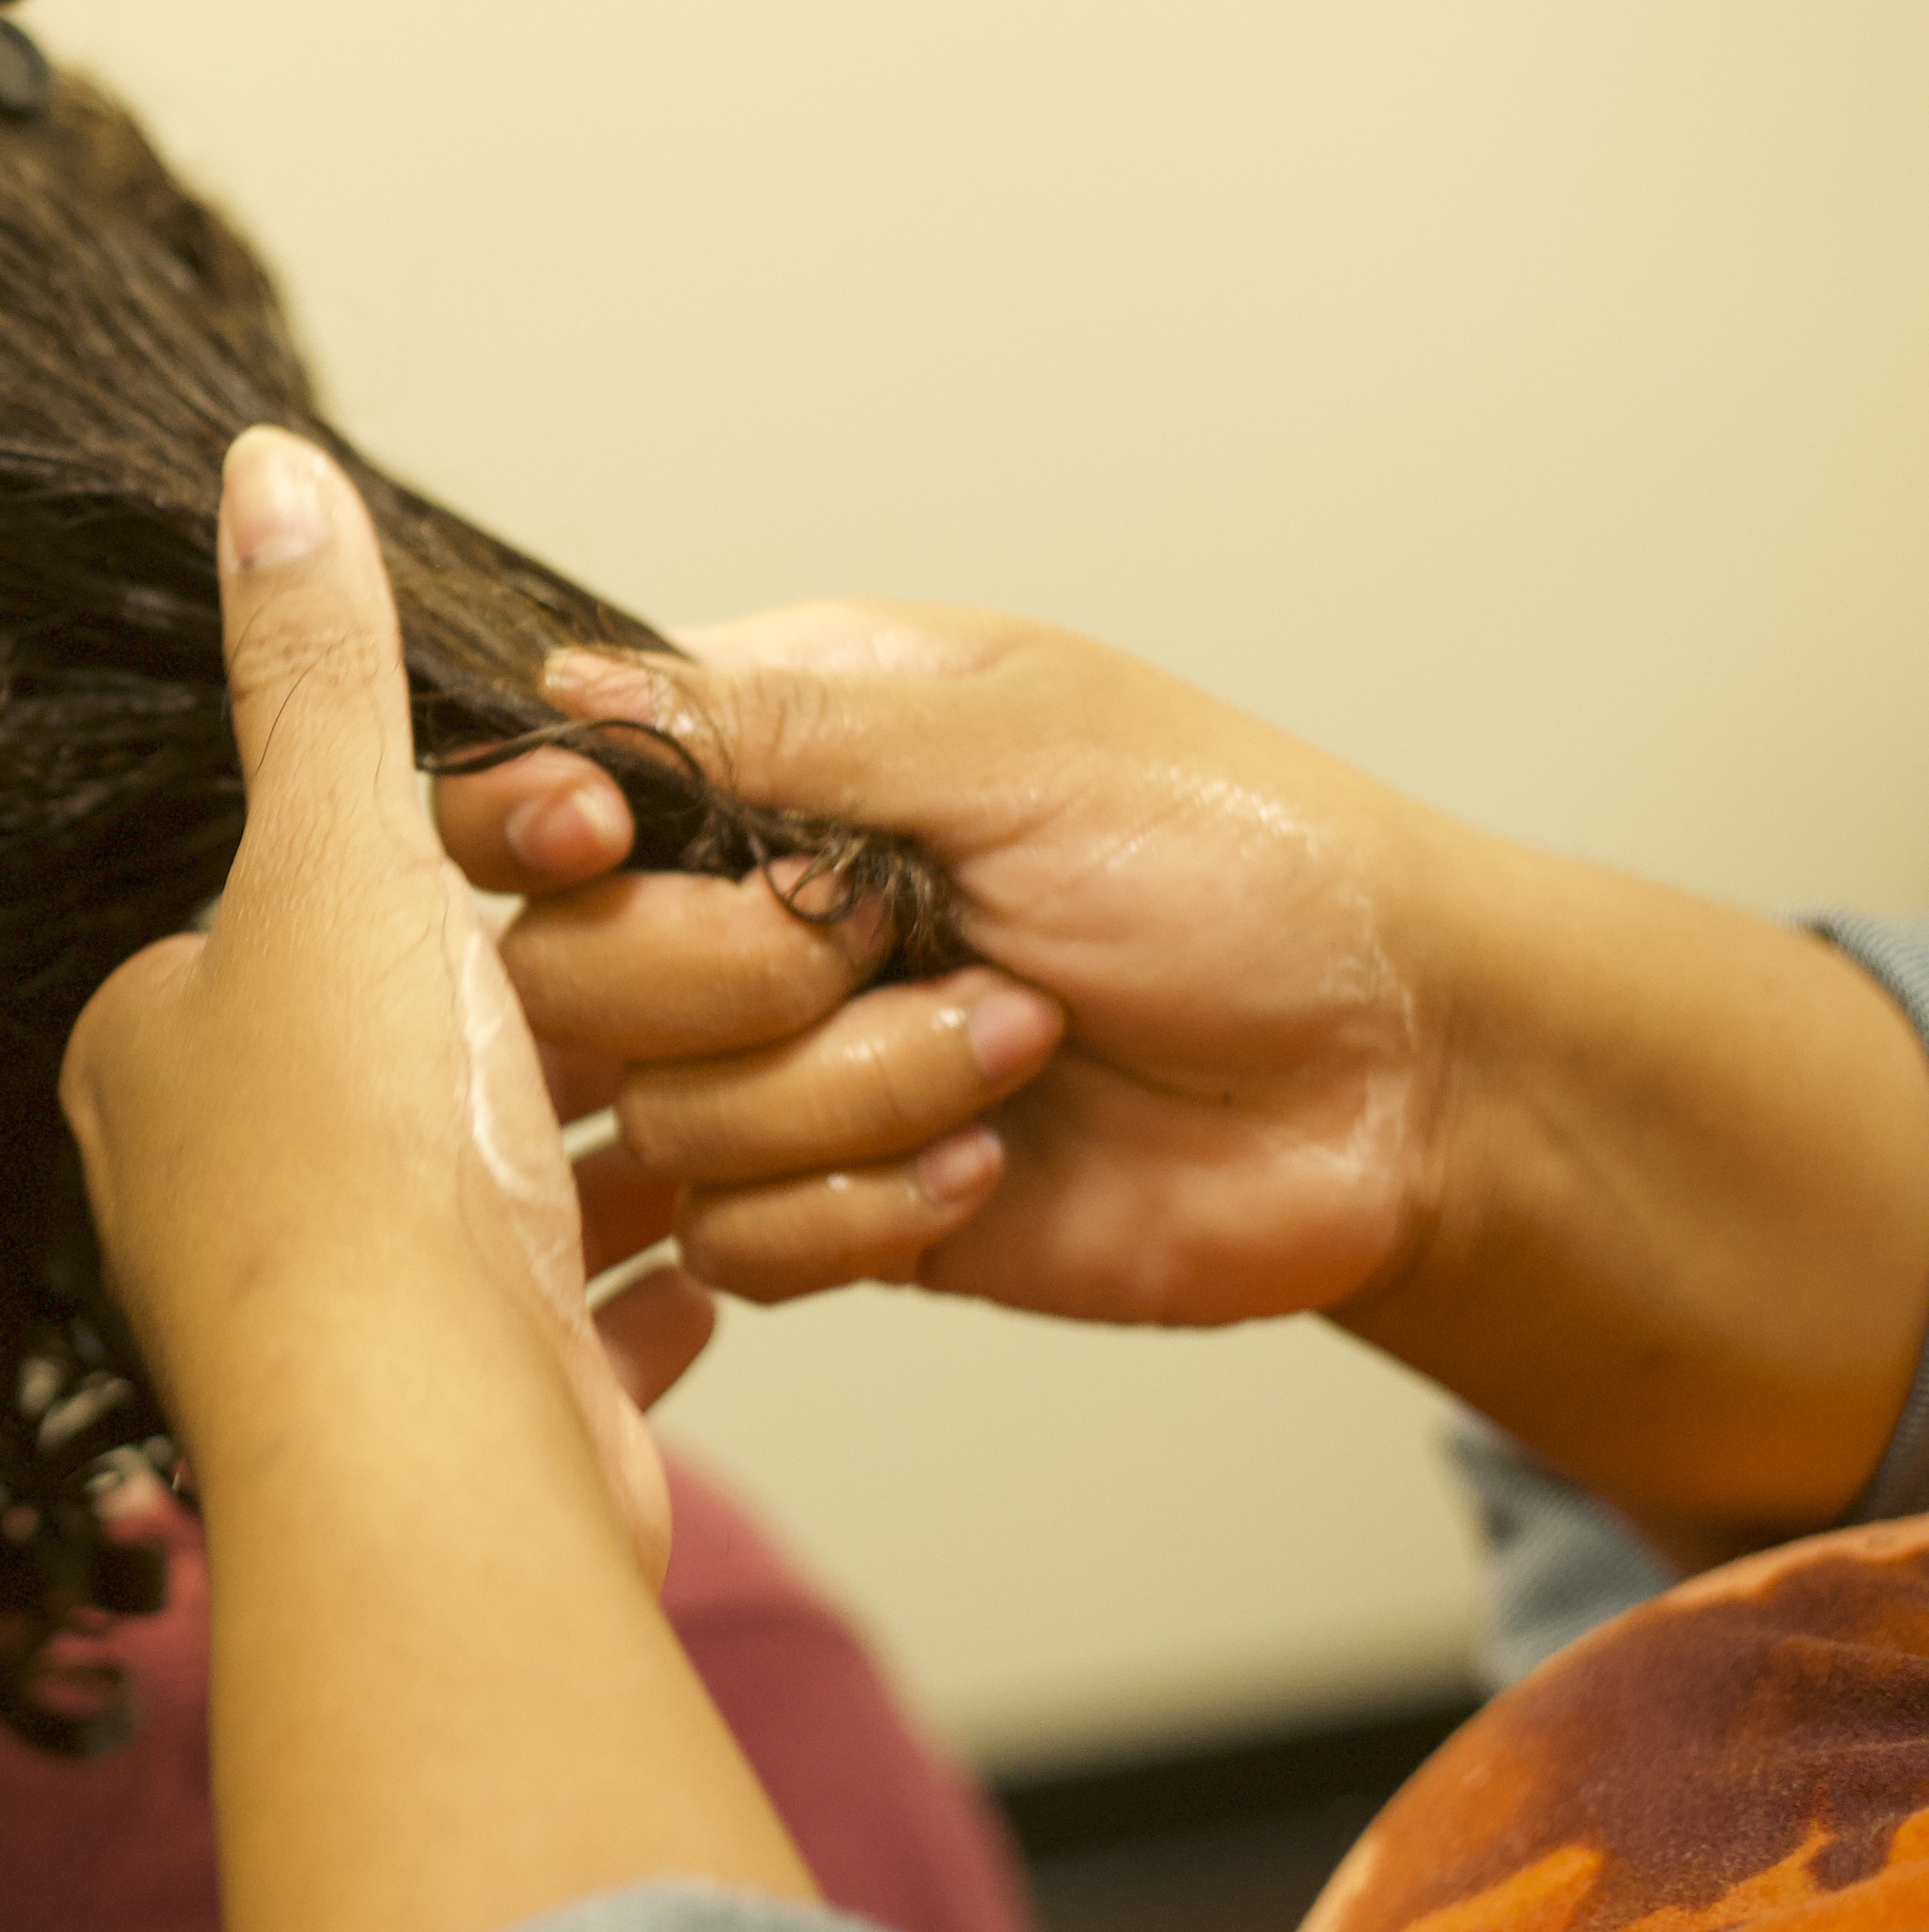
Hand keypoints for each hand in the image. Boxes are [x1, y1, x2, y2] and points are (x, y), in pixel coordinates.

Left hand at [66, 433, 813, 1931]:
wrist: (425, 1446)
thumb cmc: (358, 1153)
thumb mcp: (342, 848)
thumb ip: (317, 671)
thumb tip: (261, 471)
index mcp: (165, 1045)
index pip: (315, 911)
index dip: (458, 869)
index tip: (579, 854)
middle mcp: (222, 1188)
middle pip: (432, 1052)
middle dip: (577, 1016)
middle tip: (718, 969)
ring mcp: (340, 1319)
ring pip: (517, 1191)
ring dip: (644, 1148)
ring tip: (772, 1088)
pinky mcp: (460, 1423)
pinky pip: (573, 1334)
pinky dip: (650, 1292)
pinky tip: (723, 1258)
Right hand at [441, 601, 1928, 1556]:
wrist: (1404, 1085)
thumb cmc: (1253, 871)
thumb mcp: (1013, 746)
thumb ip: (769, 729)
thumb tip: (562, 690)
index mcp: (774, 752)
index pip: (537, 784)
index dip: (527, 825)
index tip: (590, 838)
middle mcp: (745, 907)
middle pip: (556, 971)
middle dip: (721, 980)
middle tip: (874, 947)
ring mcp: (779, 1066)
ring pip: (653, 1119)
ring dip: (845, 1098)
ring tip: (1012, 1049)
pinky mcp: (830, 1204)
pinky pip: (733, 1241)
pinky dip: (866, 1210)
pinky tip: (988, 1165)